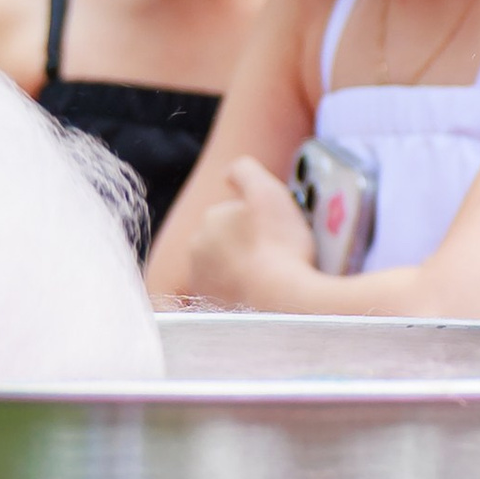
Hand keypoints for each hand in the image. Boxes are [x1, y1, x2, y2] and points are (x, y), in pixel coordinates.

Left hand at [188, 156, 318, 308]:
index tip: (277, 231)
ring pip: (225, 267)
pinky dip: (240, 292)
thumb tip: (229, 174)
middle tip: (276, 254)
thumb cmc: (278, 244)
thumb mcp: (267, 191)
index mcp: (210, 219)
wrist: (282, 303)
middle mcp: (197, 249)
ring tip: (270, 276)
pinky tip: (261, 294)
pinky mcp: (210, 308)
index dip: (259, 219)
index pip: (236, 212)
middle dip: (245, 243)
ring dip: (242, 268)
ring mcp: (201, 281)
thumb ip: (244, 170)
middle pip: (228, 240)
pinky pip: (226, 293)